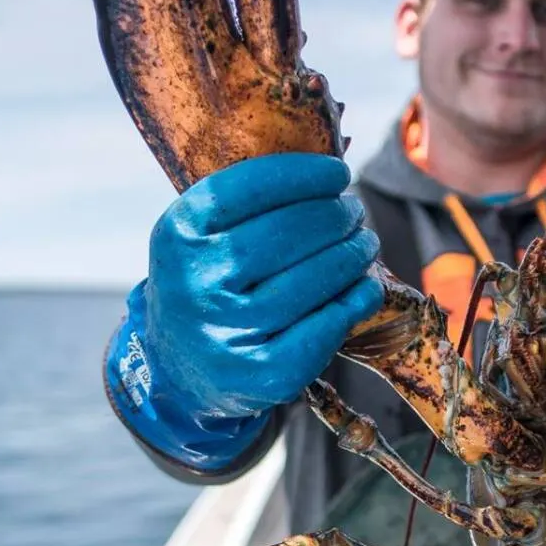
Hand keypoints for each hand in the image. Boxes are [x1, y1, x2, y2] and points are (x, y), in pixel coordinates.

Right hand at [104, 153, 383, 469]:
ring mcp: (230, 331)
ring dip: (353, 254)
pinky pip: (326, 325)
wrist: (180, 370)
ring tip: (364, 242)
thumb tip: (328, 175)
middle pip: (289, 232)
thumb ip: (246, 205)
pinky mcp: (263, 371)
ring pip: (314, 278)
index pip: (251, 187)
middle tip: (354, 212)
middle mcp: (197, 282)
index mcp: (179, 234)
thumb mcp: (201, 238)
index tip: (337, 173)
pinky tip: (366, 285)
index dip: (305, 175)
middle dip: (335, 215)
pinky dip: (356, 299)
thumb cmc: (207, 285)